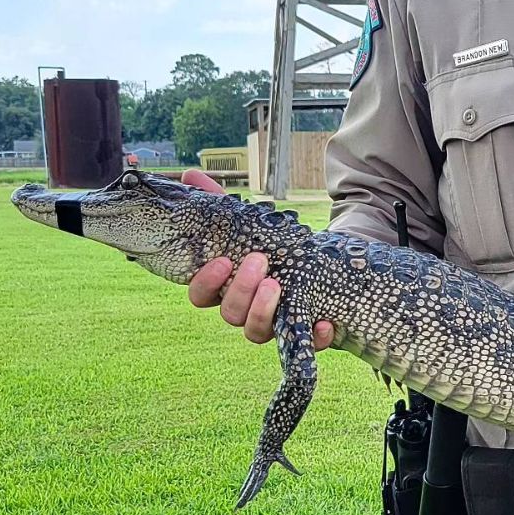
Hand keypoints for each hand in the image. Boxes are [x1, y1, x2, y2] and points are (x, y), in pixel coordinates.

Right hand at [182, 169, 334, 349]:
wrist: (318, 263)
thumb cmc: (271, 245)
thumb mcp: (247, 222)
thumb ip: (218, 202)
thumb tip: (190, 174)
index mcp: (225, 287)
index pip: (201, 295)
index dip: (206, 283)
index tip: (222, 261)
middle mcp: (244, 310)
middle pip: (229, 313)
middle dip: (241, 288)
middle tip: (259, 261)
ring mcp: (273, 323)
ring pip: (256, 331)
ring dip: (264, 309)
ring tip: (277, 283)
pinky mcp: (303, 331)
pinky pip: (304, 340)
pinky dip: (313, 335)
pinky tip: (323, 322)